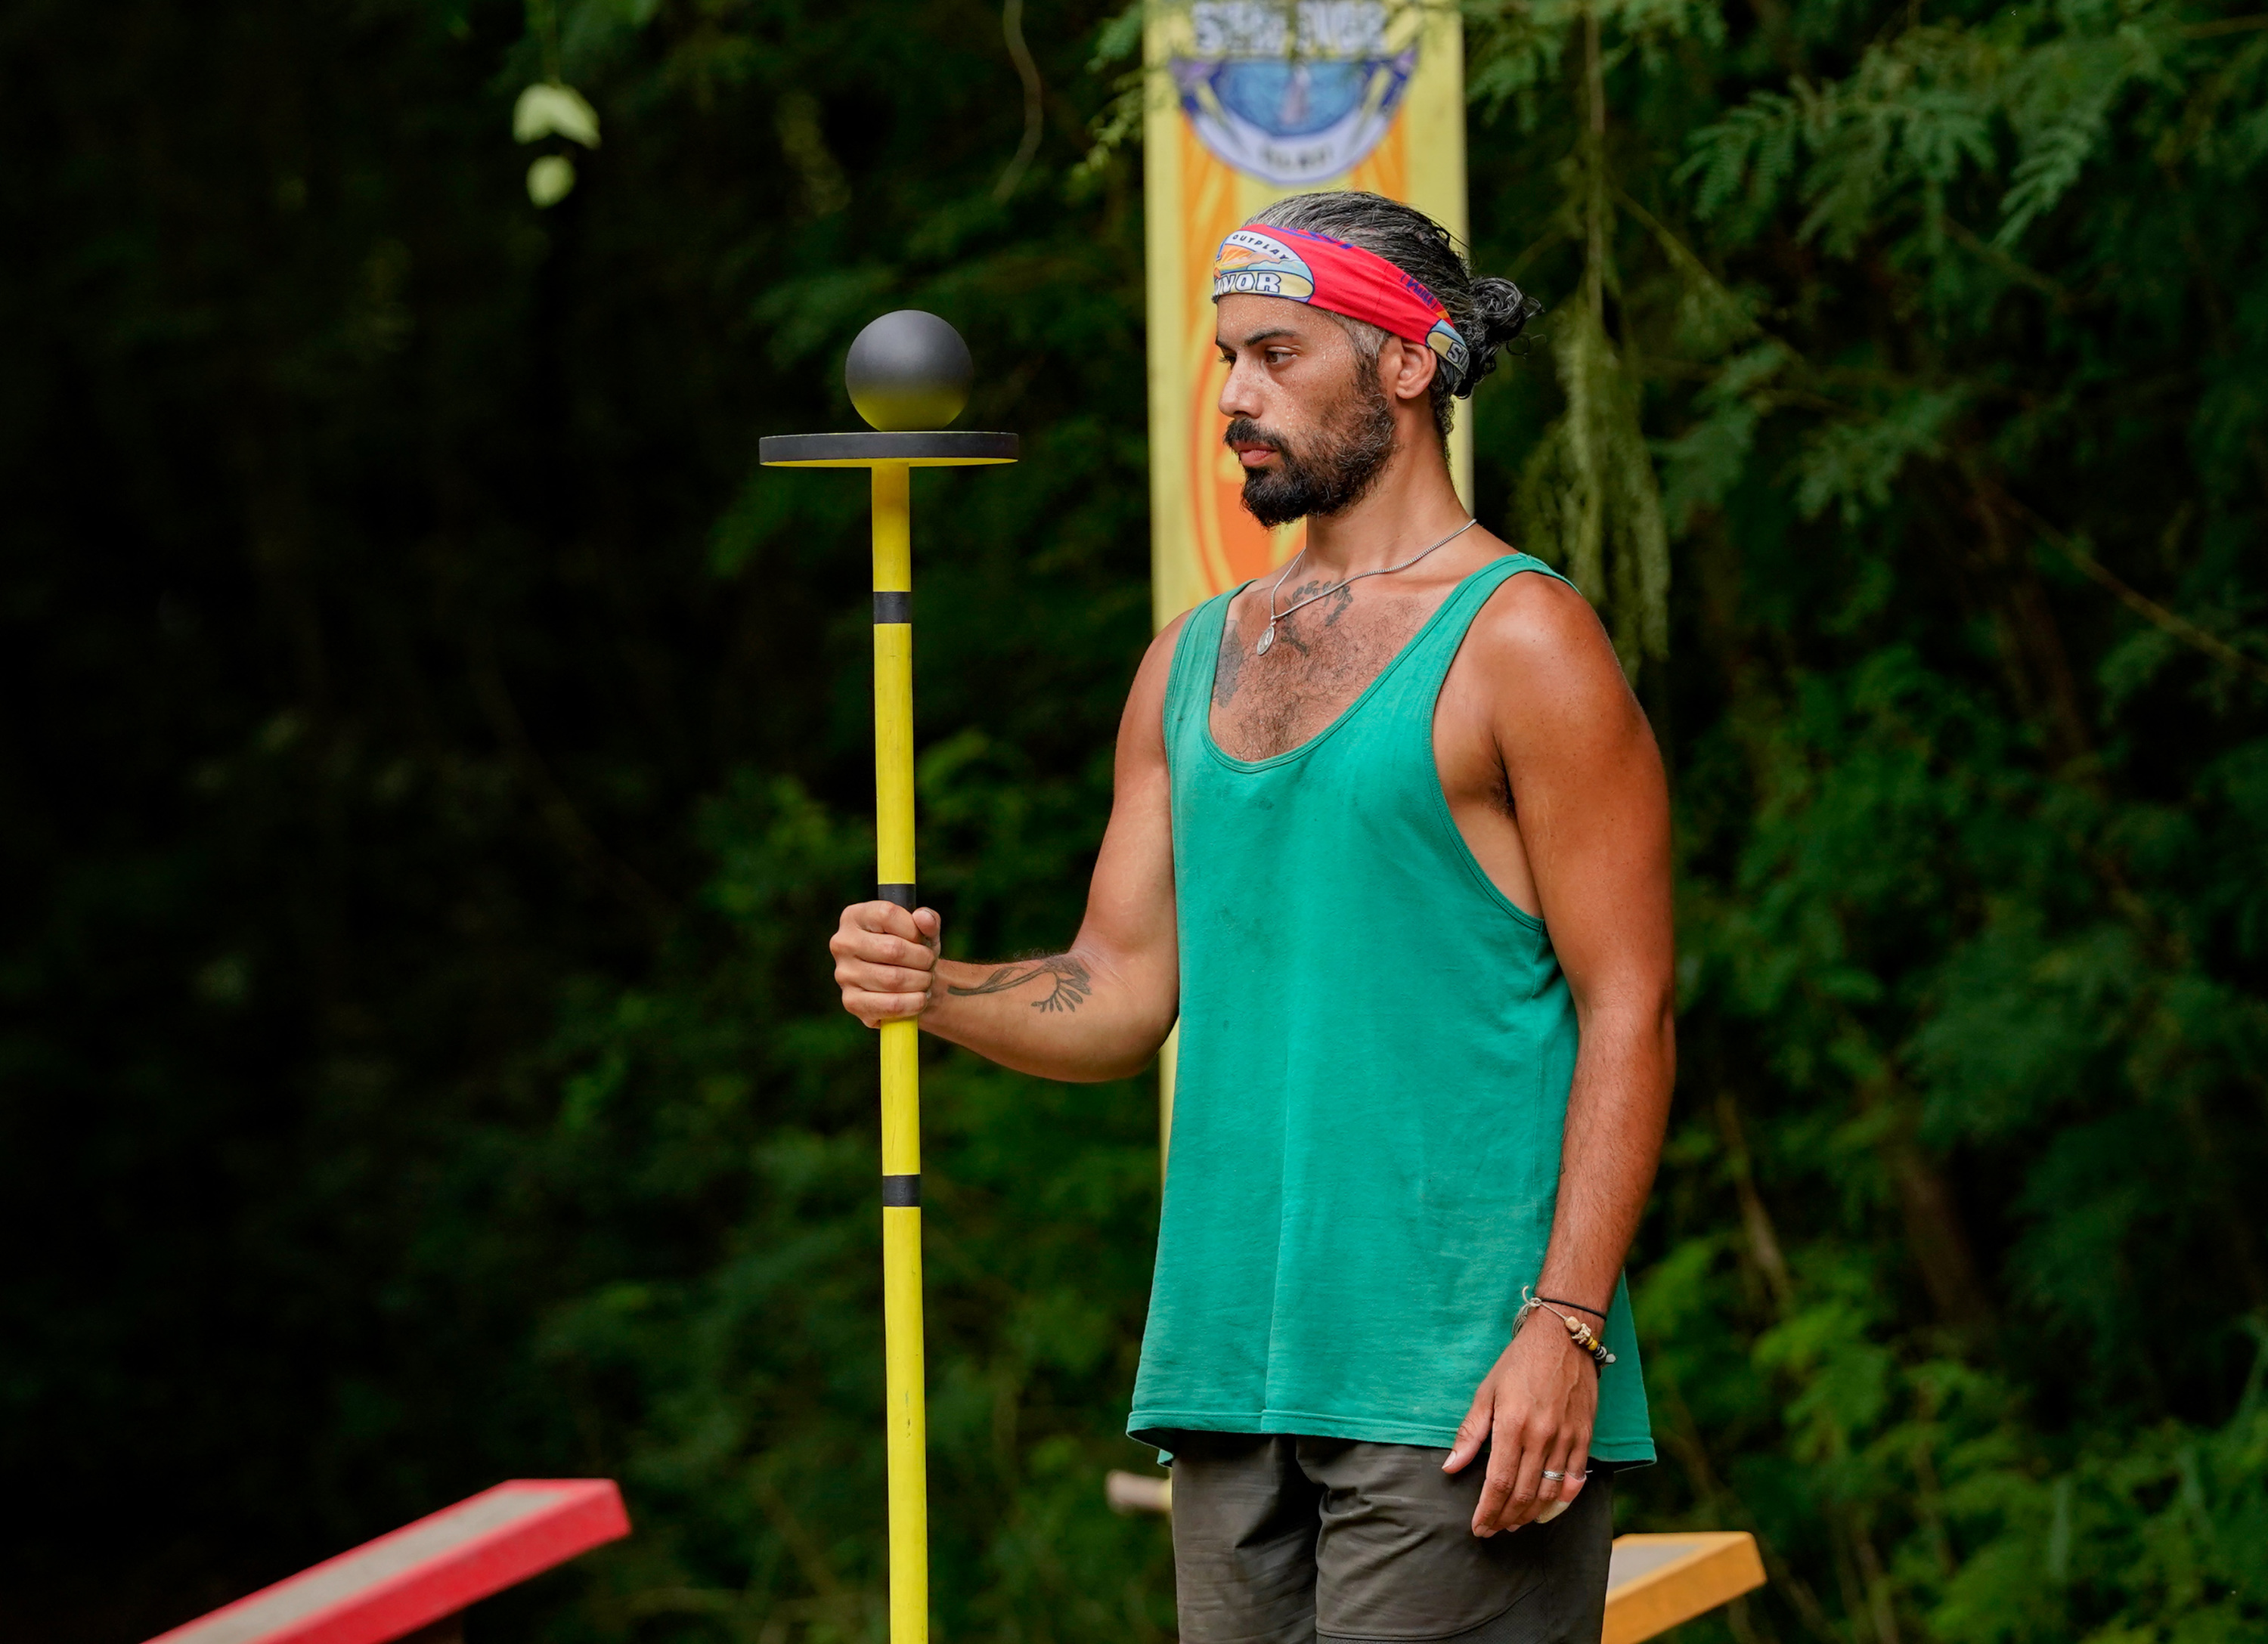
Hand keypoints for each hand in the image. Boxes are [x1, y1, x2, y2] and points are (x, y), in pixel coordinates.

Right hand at [830, 902, 940, 1026]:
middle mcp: (843, 943)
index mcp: (854, 917)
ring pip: (894, 979)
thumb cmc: (912, 951)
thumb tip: (924, 918)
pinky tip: (919, 998)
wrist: (905, 985)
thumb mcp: (923, 932)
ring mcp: (844, 974)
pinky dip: (913, 1003)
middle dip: (922, 959)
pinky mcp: (851, 1002)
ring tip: (926, 980)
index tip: (922, 940)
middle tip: (929, 964)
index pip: (887, 914)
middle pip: (893, 949)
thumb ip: (928, 920)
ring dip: (921, 981)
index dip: (914, 930)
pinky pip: (891, 1004)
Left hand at [1441, 1307, 1597, 1535]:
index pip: (1499, 1483)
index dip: (1488, 1511)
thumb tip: (1451, 1467)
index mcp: (1512, 1426)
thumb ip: (1470, 1434)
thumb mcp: (1486, 1392)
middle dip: (1507, 1518)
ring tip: (1517, 1523)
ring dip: (1532, 1514)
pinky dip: (1564, 1499)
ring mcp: (1566, 1437)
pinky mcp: (1585, 1435)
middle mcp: (1541, 1436)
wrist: (1562, 1337)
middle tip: (1495, 1529)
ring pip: (1550, 1492)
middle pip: (1524, 1494)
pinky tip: (1550, 1508)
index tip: (1479, 1527)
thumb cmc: (1518, 1362)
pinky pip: (1576, 1477)